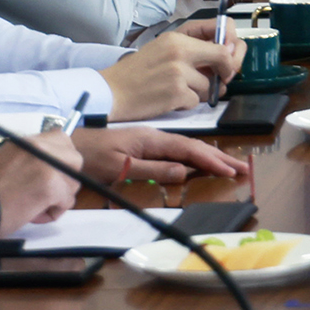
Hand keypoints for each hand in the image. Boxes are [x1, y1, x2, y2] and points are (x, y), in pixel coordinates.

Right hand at [0, 131, 80, 237]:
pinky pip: (67, 201)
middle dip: (66, 179)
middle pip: (75, 160)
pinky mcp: (51, 186)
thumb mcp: (9, 160)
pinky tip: (34, 215)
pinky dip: (53, 212)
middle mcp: (42, 147)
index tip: (50, 173)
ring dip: (58, 198)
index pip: (63, 139)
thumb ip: (31, 159)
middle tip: (47, 192)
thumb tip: (51, 167)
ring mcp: (48, 165)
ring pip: (73, 183)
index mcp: (29, 141)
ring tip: (35, 206)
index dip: (61, 159)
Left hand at [74, 126, 249, 187]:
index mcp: (151, 140)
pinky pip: (175, 151)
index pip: (189, 150)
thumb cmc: (91, 157)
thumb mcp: (120, 166)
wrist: (68, 146)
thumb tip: (184, 172)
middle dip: (219, 158)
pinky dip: (194, 157)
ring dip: (210, 157)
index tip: (231, 171)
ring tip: (229, 166)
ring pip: (186, 149)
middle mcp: (154, 138)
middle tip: (242, 169)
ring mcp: (150, 141)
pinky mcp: (143, 147)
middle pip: (193, 147)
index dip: (211, 161)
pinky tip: (200, 163)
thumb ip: (153, 168)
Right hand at [102, 32, 243, 119]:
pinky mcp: (176, 93)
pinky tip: (169, 99)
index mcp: (178, 37)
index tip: (229, 57)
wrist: (110, 92)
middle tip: (220, 80)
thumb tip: (230, 53)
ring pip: (210, 85)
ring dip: (200, 92)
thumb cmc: (137, 72)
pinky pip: (196, 101)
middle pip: (224, 57)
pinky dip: (186, 104)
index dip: (232, 45)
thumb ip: (195, 48)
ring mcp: (178, 72)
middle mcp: (180, 51)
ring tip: (177, 90)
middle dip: (227, 71)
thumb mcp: (164, 48)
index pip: (221, 29)